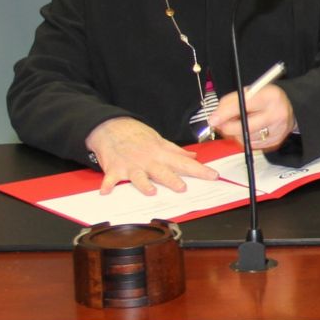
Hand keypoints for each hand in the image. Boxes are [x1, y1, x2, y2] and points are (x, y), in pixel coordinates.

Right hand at [86, 117, 218, 195]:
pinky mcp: (114, 168)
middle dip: (173, 180)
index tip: (213, 176)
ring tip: (151, 191)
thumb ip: (176, 151)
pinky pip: (110, 178)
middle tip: (182, 188)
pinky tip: (106, 191)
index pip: (184, 163)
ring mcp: (130, 165)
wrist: (111, 127)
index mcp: (160, 153)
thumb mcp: (159, 140)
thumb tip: (194, 157)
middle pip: (162, 172)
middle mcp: (147, 160)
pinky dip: (107, 184)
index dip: (200, 170)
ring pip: (139, 176)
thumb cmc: (136, 135)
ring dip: (144, 184)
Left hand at [208, 84, 295, 152]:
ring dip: (236, 132)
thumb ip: (232, 101)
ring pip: (245, 138)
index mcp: (270, 96)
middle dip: (227, 127)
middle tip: (220, 124)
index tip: (214, 119)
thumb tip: (215, 117)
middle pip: (245, 127)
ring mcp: (277, 130)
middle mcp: (276, 114)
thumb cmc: (267, 98)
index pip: (244, 105)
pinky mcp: (275, 142)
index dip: (226, 113)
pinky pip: (250, 145)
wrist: (290, 108)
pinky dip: (244, 138)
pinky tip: (249, 130)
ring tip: (240, 123)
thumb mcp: (251, 91)